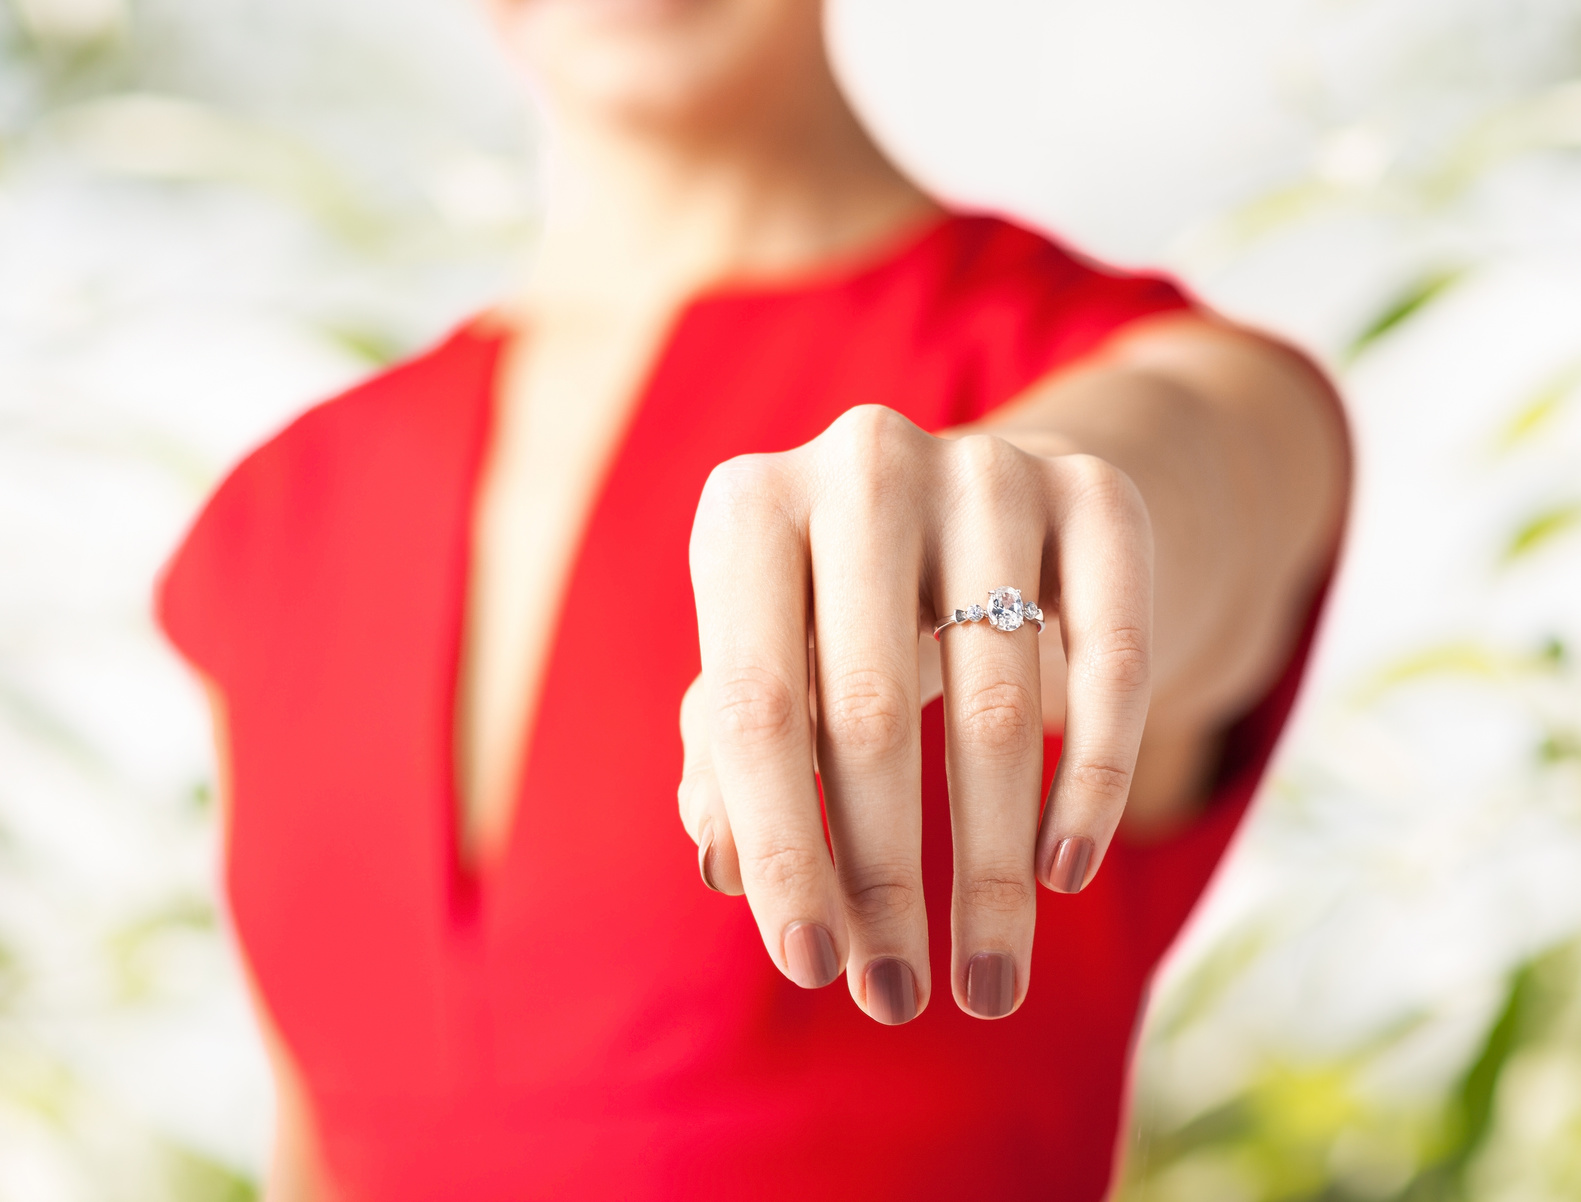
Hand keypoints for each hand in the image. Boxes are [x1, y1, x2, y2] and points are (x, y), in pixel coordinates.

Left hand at [678, 404, 1153, 1022]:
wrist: (978, 505)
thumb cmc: (842, 611)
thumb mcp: (771, 661)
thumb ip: (732, 753)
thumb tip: (723, 866)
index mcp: (748, 510)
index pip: (753, 706)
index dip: (782, 848)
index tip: (812, 967)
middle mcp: (861, 466)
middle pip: (869, 710)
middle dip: (884, 877)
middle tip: (897, 996)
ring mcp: (986, 468)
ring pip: (996, 701)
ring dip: (988, 867)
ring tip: (988, 982)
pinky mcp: (1095, 492)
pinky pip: (1109, 659)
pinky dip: (1090, 779)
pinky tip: (1065, 871)